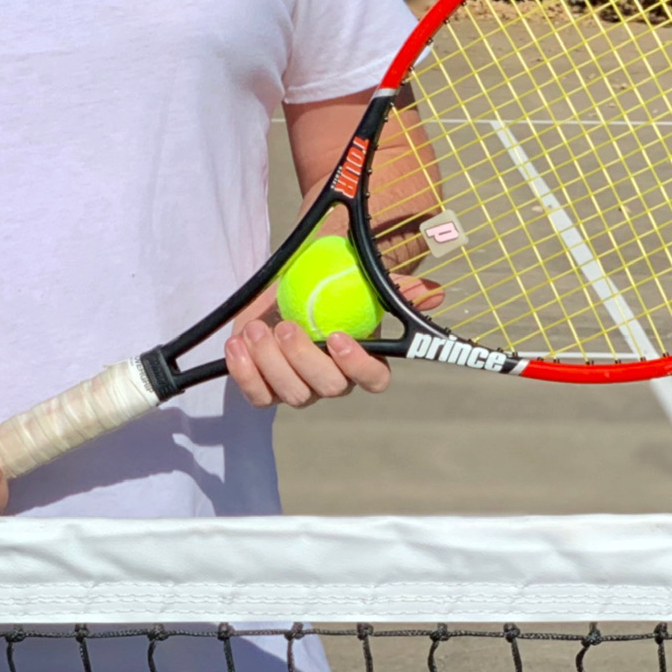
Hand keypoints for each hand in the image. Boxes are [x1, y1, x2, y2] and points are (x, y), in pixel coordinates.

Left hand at [224, 273, 443, 409]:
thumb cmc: (329, 279)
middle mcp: (333, 380)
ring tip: (255, 330)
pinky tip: (237, 346)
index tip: (337, 337)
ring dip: (270, 363)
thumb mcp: (358, 275)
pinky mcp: (266, 383)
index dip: (357, 365)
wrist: (287, 281)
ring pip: (290, 394)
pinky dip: (245, 375)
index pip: (374, 379)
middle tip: (287, 327)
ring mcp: (298, 385)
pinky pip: (257, 396)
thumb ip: (391, 285)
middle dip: (304, 360)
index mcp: (362, 360)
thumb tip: (433, 292)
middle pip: (327, 388)